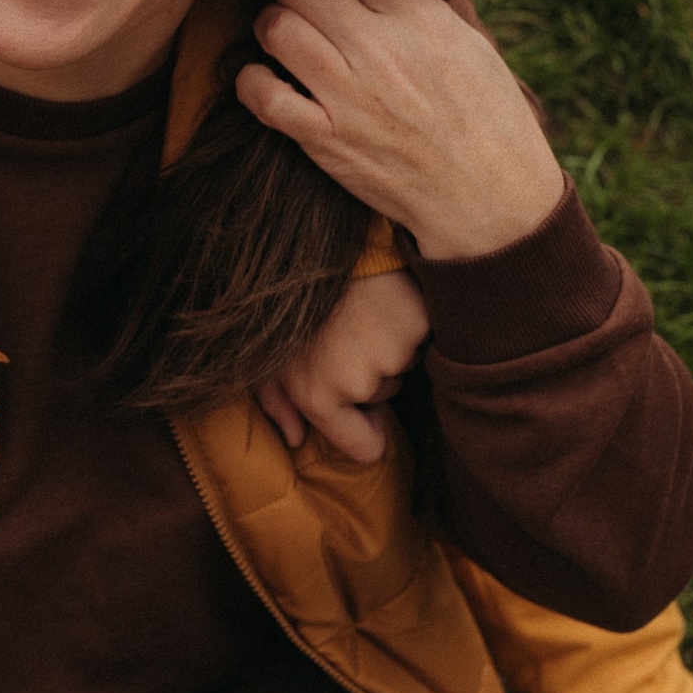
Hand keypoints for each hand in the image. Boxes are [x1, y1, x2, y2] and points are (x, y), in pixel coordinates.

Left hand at [235, 0, 565, 260]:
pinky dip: (251, 82)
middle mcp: (384, 51)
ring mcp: (351, 96)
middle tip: (303, 4)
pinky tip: (265, 81)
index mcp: (426, 21)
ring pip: (277, 27)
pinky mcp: (326, 140)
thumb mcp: (479, 49)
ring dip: (272, 26)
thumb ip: (440, 5)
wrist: (490, 201)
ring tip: (285, 39)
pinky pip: (262, 94)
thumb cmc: (488, 121)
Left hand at [255, 270, 427, 463]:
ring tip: (363, 307)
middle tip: (347, 329)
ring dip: (389, 343)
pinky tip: (386, 297)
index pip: (366, 449)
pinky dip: (412, 322)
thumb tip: (294, 441)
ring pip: (403, 364)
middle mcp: (360, 383)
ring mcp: (396, 353)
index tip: (362, 411)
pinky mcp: (423, 325)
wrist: (328, 242)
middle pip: (383, 397)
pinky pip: (425, 338)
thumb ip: (277, 403)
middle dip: (369, 371)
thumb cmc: (292, 299)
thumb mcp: (267, 351)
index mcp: (319, 396)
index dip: (365, 429)